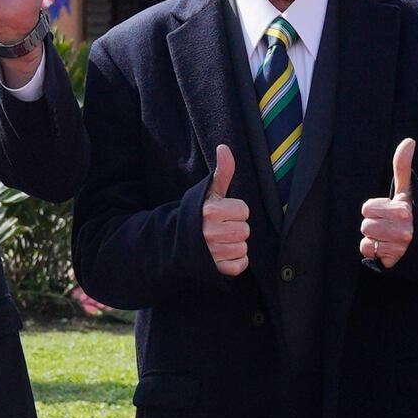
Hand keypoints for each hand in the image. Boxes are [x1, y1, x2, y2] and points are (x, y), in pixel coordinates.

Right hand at [201, 144, 254, 277]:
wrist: (172, 242)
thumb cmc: (195, 214)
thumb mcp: (208, 192)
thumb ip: (222, 171)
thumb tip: (224, 147)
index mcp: (211, 210)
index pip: (244, 210)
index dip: (235, 212)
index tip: (221, 214)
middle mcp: (211, 232)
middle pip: (245, 230)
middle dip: (235, 228)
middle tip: (219, 229)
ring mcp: (213, 252)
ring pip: (243, 247)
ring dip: (234, 245)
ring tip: (218, 242)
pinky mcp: (215, 269)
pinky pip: (241, 264)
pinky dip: (235, 262)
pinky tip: (221, 255)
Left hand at [359, 137, 417, 270]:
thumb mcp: (413, 190)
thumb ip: (404, 166)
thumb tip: (409, 140)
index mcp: (403, 211)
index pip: (367, 207)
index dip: (378, 208)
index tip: (394, 211)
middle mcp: (401, 232)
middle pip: (365, 224)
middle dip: (377, 223)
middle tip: (394, 225)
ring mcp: (398, 250)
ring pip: (366, 240)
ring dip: (376, 238)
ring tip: (392, 237)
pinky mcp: (395, 263)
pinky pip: (369, 253)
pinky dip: (376, 252)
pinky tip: (390, 248)